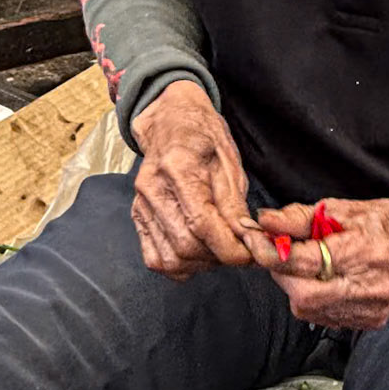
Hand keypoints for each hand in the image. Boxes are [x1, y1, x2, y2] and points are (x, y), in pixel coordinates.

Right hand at [130, 82, 259, 280]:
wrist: (170, 123)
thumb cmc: (203, 138)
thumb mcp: (229, 163)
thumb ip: (235, 205)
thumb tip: (248, 240)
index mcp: (178, 168)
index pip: (202, 224)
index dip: (230, 248)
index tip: (250, 253)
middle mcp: (153, 189)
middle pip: (186, 245)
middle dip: (219, 257)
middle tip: (239, 250)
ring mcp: (141, 205)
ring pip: (170, 259)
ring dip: (201, 264)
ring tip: (219, 249)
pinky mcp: (138, 217)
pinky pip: (154, 259)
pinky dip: (179, 265)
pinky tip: (198, 253)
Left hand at [246, 194, 388, 328]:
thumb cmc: (385, 223)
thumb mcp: (342, 209)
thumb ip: (299, 218)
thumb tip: (264, 222)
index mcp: (365, 251)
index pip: (304, 261)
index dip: (270, 252)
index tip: (254, 240)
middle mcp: (370, 285)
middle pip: (302, 295)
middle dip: (281, 275)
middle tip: (280, 254)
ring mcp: (371, 308)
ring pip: (309, 309)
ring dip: (295, 286)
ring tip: (306, 265)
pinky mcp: (371, 321)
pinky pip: (323, 317)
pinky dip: (313, 299)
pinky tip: (323, 281)